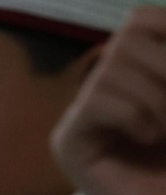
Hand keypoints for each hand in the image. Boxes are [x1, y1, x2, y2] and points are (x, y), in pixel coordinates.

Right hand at [55, 10, 165, 194]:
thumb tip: (160, 20)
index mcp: (135, 74)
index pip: (142, 19)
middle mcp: (102, 89)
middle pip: (127, 34)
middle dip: (165, 65)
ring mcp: (81, 117)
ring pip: (112, 66)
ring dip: (154, 95)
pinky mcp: (68, 144)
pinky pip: (95, 102)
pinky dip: (132, 115)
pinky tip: (147, 141)